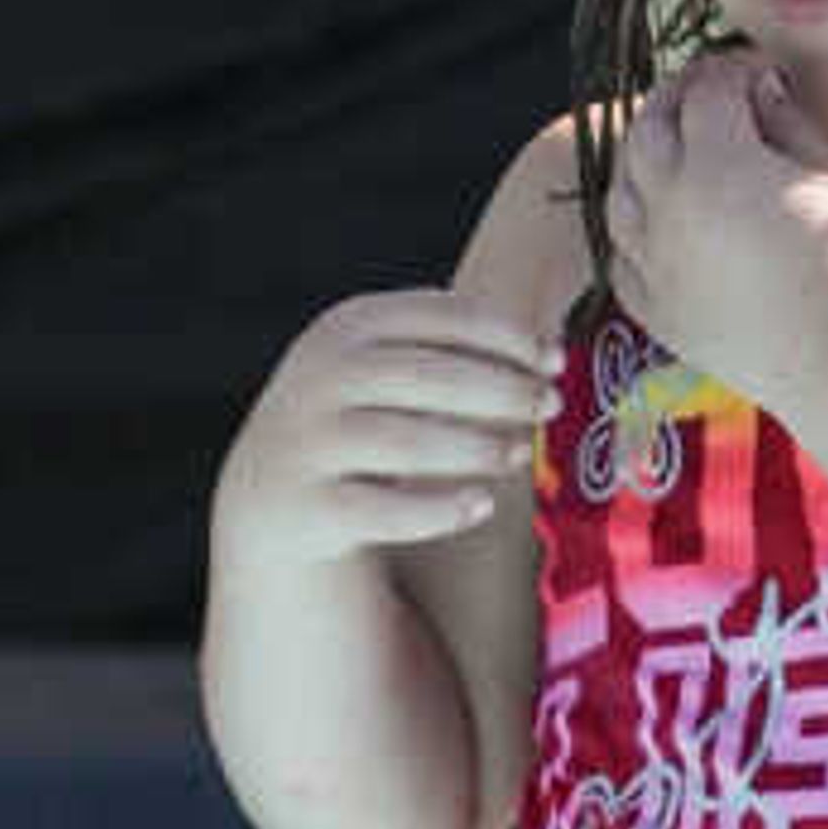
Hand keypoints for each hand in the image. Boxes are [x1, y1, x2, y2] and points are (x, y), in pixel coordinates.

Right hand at [213, 289, 555, 563]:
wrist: (272, 487)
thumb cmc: (358, 414)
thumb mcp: (386, 364)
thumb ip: (452, 349)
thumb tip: (551, 349)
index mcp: (350, 325)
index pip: (440, 317)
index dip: (505, 336)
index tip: (555, 360)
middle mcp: (323, 376)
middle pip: (431, 377)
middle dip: (501, 390)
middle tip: (549, 406)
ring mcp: (311, 440)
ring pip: (408, 443)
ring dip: (475, 448)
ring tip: (518, 456)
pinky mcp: (310, 505)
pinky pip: (386, 511)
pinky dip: (440, 509)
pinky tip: (481, 505)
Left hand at [603, 52, 827, 421]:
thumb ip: (790, 123)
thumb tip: (759, 90)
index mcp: (718, 162)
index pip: (708, 91)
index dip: (734, 71)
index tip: (761, 73)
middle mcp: (670, 206)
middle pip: (647, 128)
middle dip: (676, 99)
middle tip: (707, 92)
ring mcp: (654, 263)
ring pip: (619, 192)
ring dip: (640, 160)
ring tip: (672, 151)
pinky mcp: (657, 313)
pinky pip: (620, 260)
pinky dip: (631, 232)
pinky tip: (655, 224)